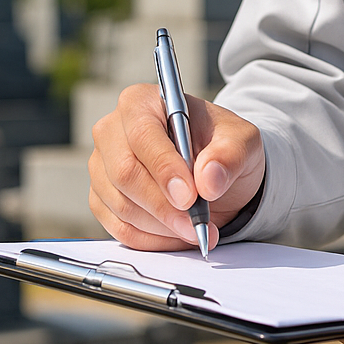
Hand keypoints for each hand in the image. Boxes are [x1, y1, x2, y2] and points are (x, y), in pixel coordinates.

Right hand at [89, 83, 265, 250]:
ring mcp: (102, 166)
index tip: (190, 196)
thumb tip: (209, 181)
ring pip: (122, 205)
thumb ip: (229, 155)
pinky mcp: (101, 198)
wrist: (213, 170)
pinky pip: (119, 228)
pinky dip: (151, 240)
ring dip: (162, 227)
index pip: (142, 135)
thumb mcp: (241, 141)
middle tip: (196, 224)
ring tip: (197, 230)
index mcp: (141, 102)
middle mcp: (112, 131)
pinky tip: (178, 236)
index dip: (164, 168)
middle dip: (163, 206)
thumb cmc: (221, 146)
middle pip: (124, 173)